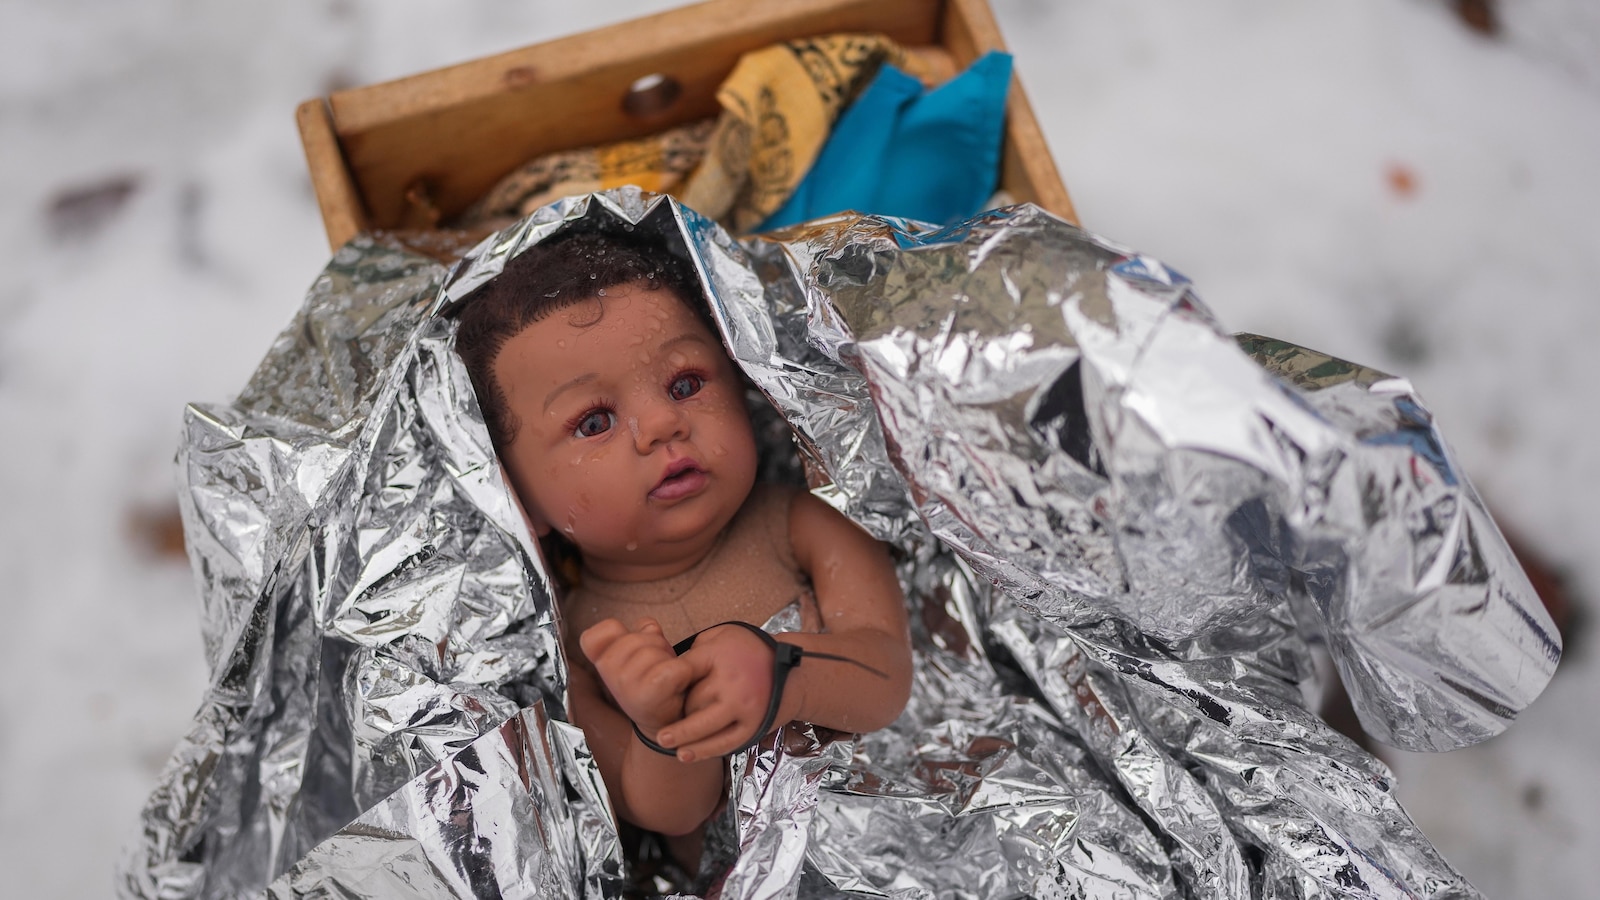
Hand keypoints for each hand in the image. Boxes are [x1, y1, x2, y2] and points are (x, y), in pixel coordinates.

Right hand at [579, 618, 695, 735]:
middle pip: (636, 637)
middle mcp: (608, 673)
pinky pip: (674, 667)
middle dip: (654, 645)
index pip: (596, 634)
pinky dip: (684, 672)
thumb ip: (638, 635)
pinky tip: (678, 685)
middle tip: (657, 666)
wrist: (663, 726)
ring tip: (667, 677)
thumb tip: (648, 626)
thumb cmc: (652, 684)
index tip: (629, 649)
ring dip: (669, 660)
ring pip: (656, 650)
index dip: (617, 633)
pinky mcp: (651, 692)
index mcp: (600, 662)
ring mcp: (627, 683)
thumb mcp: (637, 657)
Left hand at [654, 623, 781, 761]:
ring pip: (705, 728)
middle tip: (663, 714)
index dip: (666, 680)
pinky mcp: (753, 727)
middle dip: (677, 710)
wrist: (794, 672)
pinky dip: (704, 751)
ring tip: (664, 741)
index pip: (684, 670)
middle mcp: (732, 683)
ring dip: (683, 737)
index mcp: (721, 656)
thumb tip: (669, 668)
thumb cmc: (750, 651)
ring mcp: (743, 708)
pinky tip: (686, 755)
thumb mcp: (722, 636)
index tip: (653, 687)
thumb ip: (697, 650)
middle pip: (692, 702)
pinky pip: (725, 743)